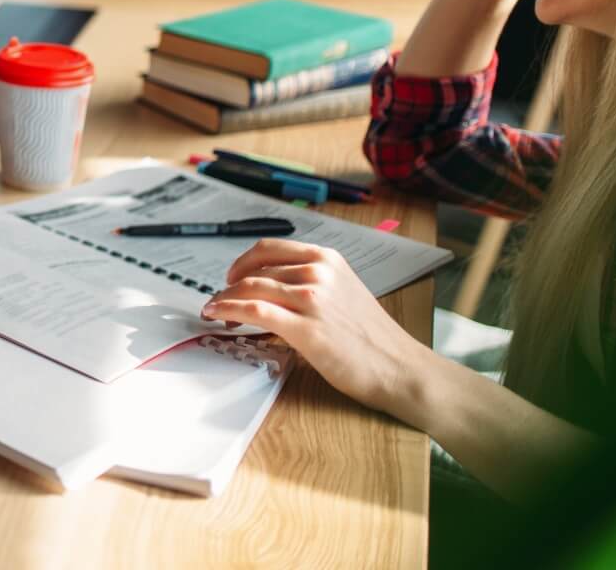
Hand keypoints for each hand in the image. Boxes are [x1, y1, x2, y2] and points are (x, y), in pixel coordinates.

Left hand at [202, 239, 430, 414]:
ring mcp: (312, 299)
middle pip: (254, 270)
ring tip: (216, 312)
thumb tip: (270, 285)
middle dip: (229, 286)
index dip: (242, 262)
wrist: (399, 368)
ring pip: (249, 289)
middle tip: (219, 300)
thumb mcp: (343, 291)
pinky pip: (254, 311)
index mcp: (327, 259)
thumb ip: (309, 281)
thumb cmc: (372, 336)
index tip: (231, 276)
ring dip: (224, 300)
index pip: (269, 248)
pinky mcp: (305, 328)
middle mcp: (318, 273)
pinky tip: (218, 316)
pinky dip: (228, 310)